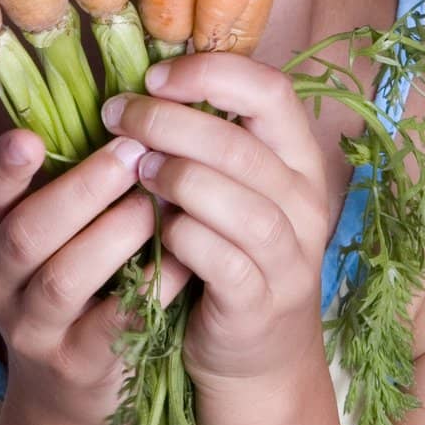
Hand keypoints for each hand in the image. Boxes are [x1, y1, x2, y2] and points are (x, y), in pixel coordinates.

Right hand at [0, 127, 193, 424]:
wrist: (67, 388)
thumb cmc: (72, 278)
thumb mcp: (52, 227)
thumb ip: (72, 173)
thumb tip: (129, 96)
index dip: (2, 167)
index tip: (30, 136)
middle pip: (26, 234)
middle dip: (78, 191)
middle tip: (131, 151)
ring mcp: (33, 328)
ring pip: (62, 280)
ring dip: (110, 237)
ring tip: (154, 202)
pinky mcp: (76, 366)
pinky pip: (110, 327)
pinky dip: (144, 292)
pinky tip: (180, 262)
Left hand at [99, 54, 332, 400]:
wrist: (256, 351)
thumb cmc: (231, 248)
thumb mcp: (232, 186)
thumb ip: (206, 138)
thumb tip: (141, 83)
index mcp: (298, 159)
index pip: (271, 91)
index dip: (211, 73)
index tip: (154, 77)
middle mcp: (304, 203)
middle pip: (244, 146)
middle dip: (172, 123)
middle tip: (120, 116)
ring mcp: (289, 257)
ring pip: (242, 203)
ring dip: (180, 177)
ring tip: (137, 168)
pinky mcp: (260, 303)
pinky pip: (224, 261)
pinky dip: (186, 238)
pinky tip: (157, 228)